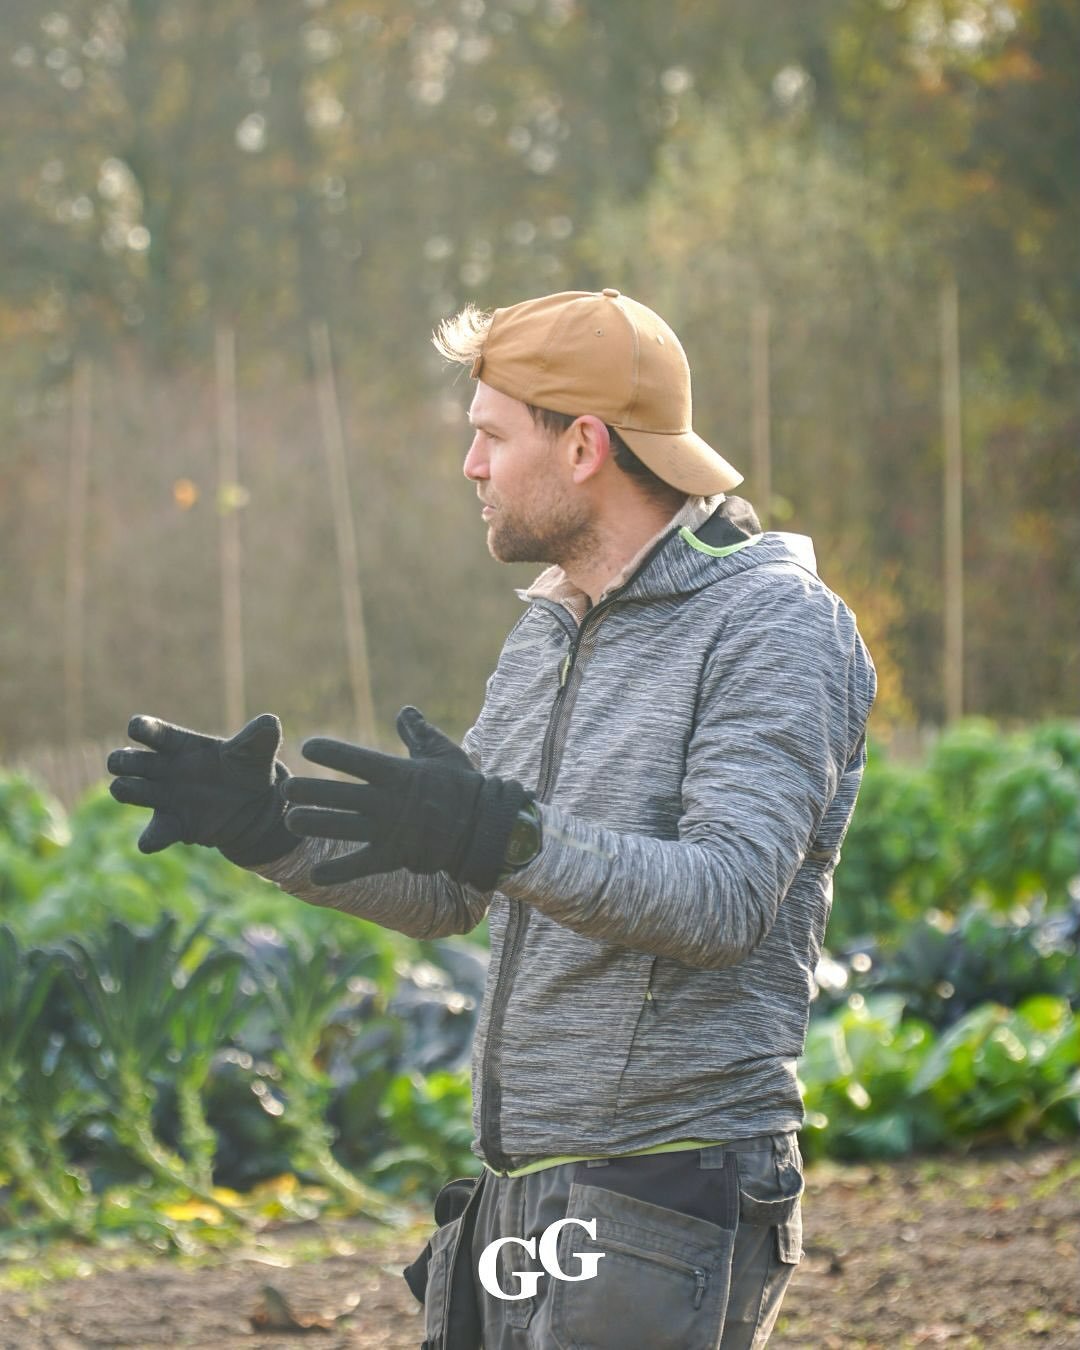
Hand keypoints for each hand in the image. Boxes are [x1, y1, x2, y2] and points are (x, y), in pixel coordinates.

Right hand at [107, 713, 297, 865]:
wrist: (256, 806)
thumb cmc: (248, 769)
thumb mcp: (256, 753)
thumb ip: (259, 738)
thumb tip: (270, 722)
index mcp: (180, 745)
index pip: (153, 733)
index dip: (142, 728)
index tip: (137, 728)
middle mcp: (164, 769)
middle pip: (128, 761)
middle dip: (122, 761)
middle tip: (125, 763)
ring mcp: (164, 798)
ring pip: (129, 791)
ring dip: (126, 790)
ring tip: (127, 789)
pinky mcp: (174, 825)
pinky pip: (155, 833)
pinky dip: (151, 838)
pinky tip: (150, 842)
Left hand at [283, 706, 530, 889]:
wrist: (485, 828)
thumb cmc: (463, 786)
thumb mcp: (442, 753)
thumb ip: (418, 733)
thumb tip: (404, 711)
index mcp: (400, 774)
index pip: (358, 760)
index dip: (331, 752)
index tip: (307, 747)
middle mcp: (391, 802)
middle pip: (341, 796)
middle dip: (311, 792)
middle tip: (286, 788)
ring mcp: (391, 831)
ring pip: (343, 828)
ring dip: (314, 824)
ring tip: (290, 820)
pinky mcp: (395, 857)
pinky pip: (360, 866)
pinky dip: (336, 871)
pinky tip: (313, 873)